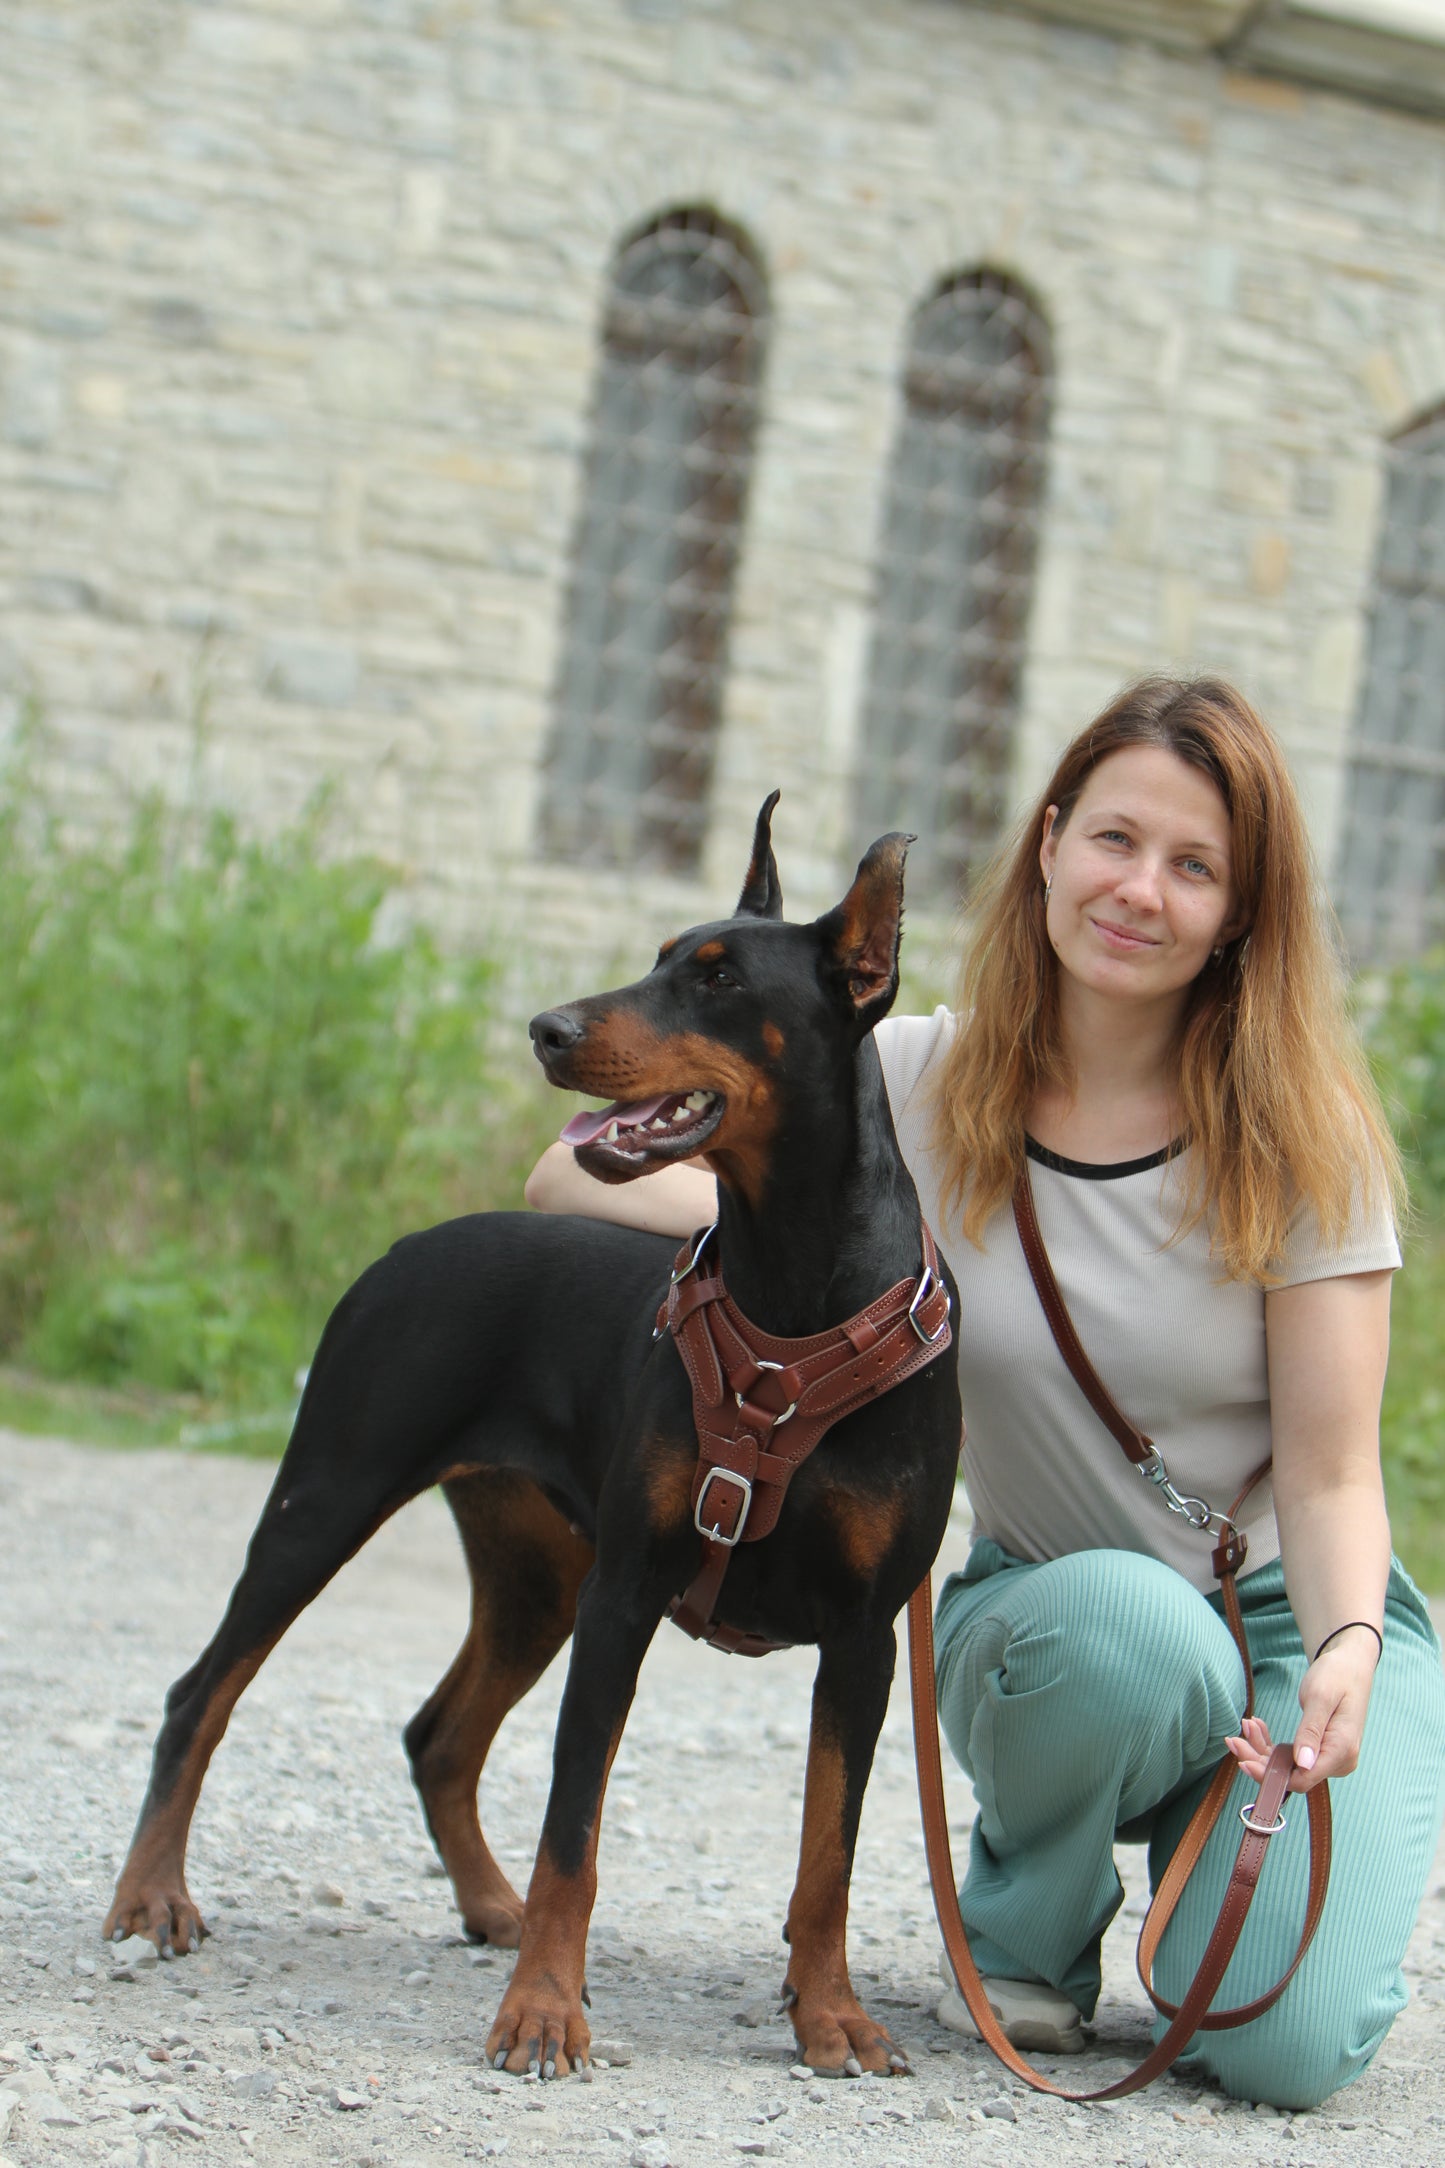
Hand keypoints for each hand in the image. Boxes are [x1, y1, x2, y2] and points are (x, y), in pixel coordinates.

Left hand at [1224, 1635, 1377, 1793]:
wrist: (1350, 1664)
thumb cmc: (1337, 1675)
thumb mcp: (1320, 1698)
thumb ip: (1310, 1732)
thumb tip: (1304, 1764)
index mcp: (1342, 1751)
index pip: (1303, 1779)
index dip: (1272, 1775)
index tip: (1244, 1762)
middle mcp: (1338, 1761)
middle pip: (1292, 1774)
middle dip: (1259, 1759)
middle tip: (1233, 1740)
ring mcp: (1330, 1757)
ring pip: (1288, 1765)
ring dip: (1262, 1748)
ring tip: (1246, 1725)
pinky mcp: (1320, 1749)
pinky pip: (1292, 1754)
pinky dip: (1272, 1743)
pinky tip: (1258, 1725)